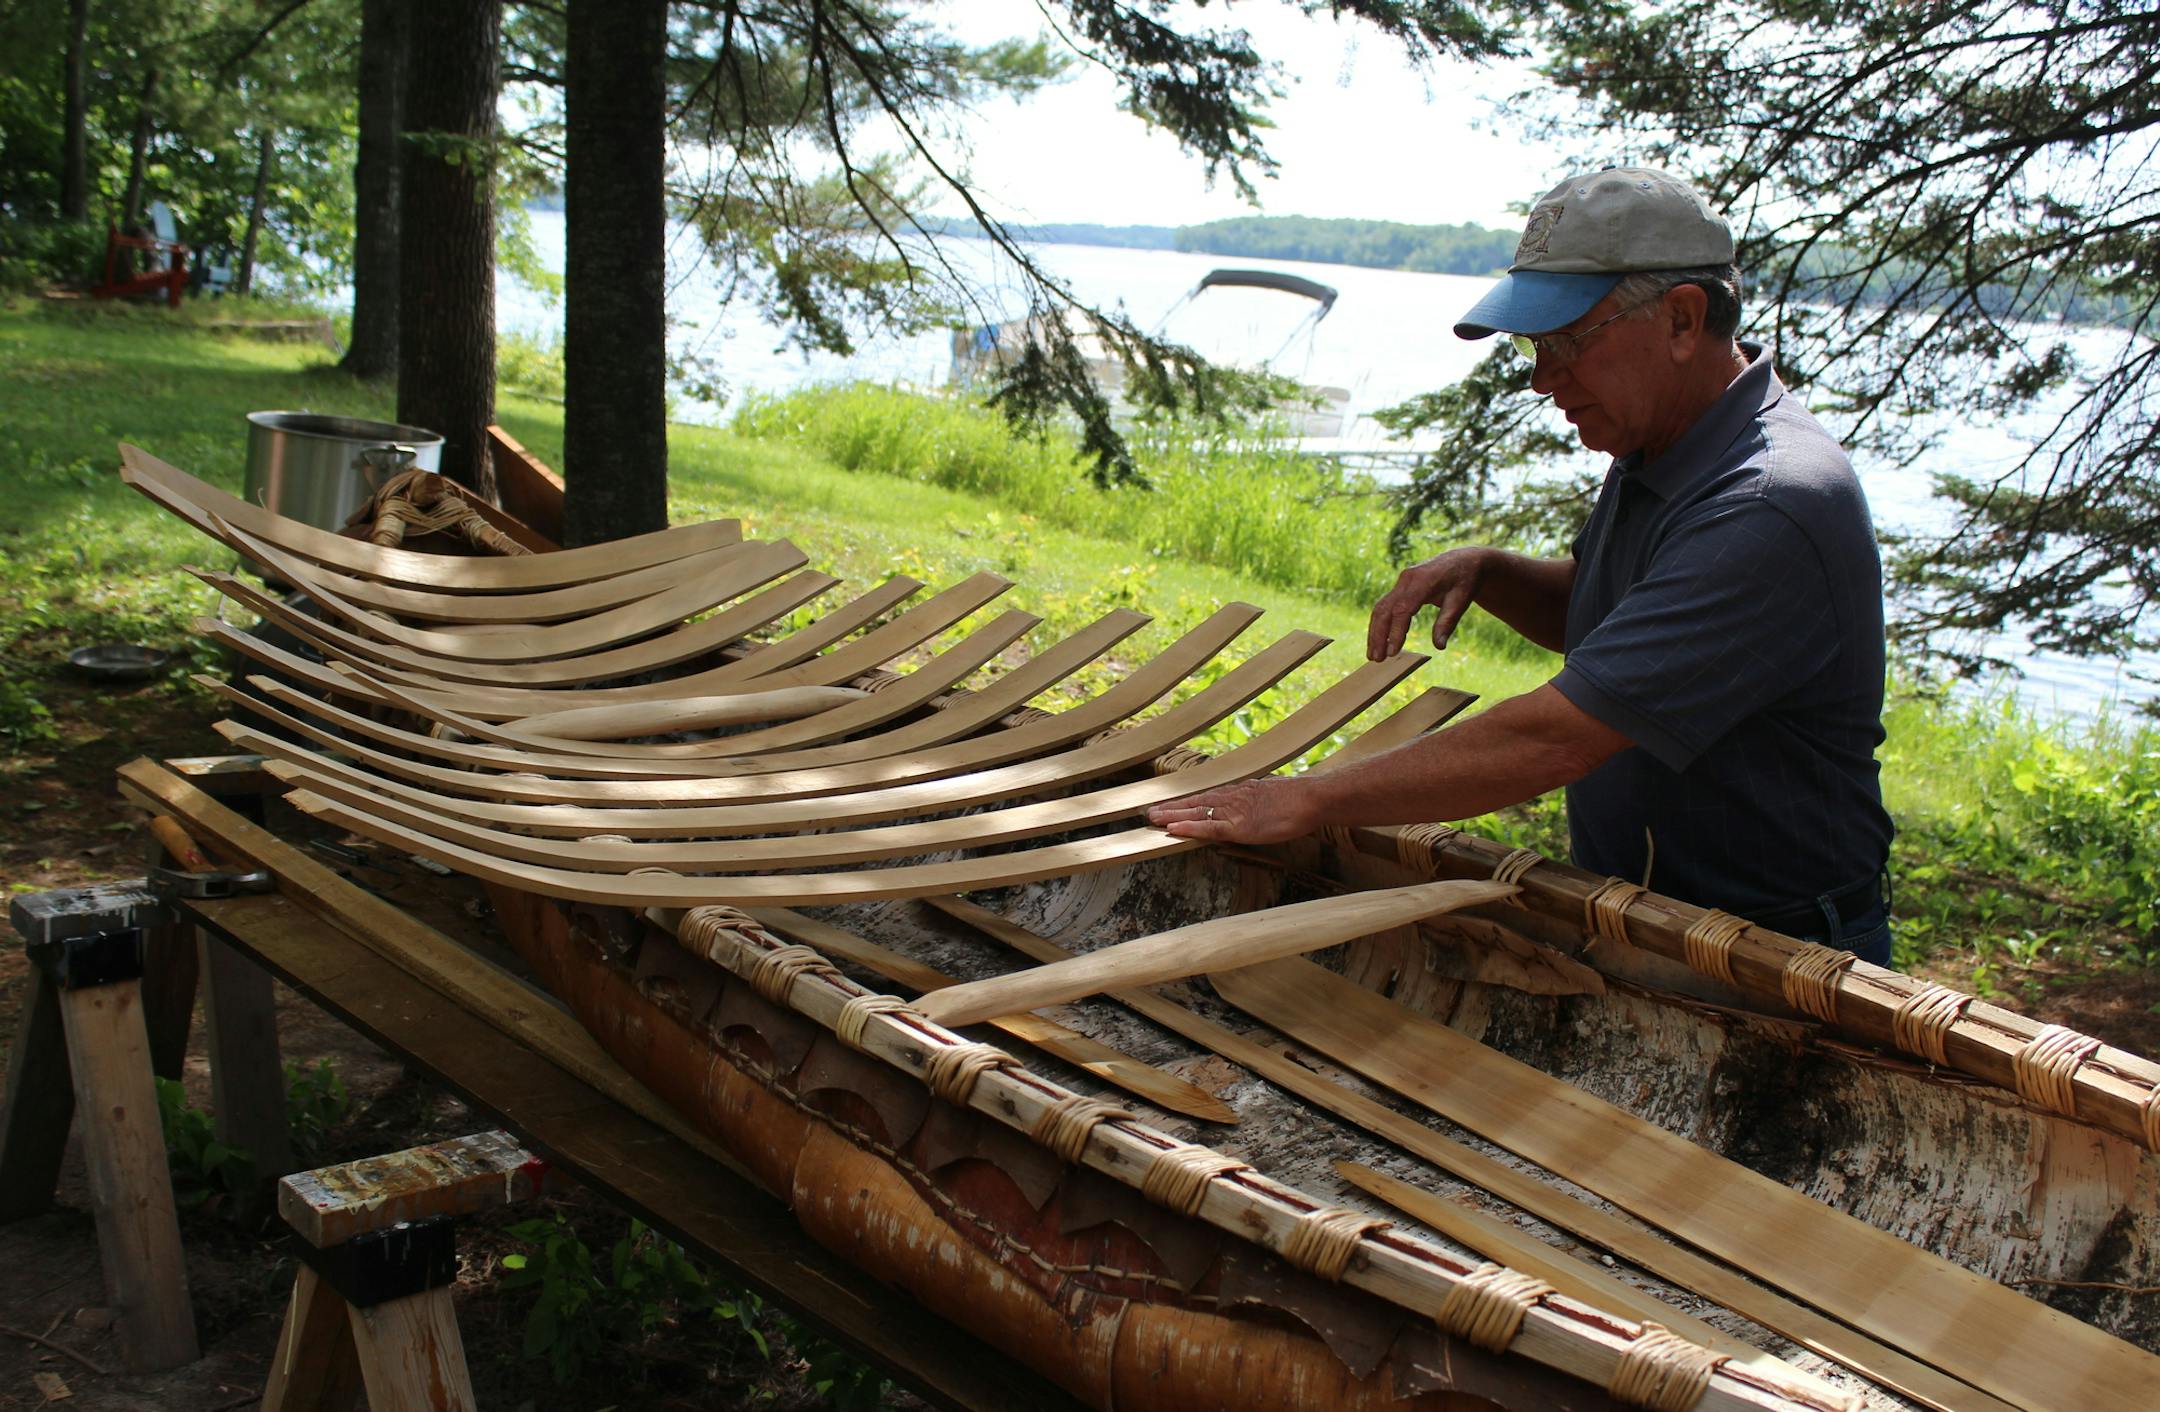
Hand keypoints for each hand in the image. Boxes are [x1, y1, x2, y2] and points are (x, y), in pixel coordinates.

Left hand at [1145, 777, 1320, 844]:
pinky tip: (1173, 829)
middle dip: (1174, 807)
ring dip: (1173, 815)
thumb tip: (1258, 809)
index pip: (1209, 796)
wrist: (1311, 799)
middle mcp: (1233, 798)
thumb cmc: (1300, 801)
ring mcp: (1234, 811)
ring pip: (1197, 812)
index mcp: (1242, 792)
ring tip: (1153, 818)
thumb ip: (1261, 804)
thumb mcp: (1274, 799)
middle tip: (1151, 811)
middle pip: (1197, 802)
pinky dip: (1189, 827)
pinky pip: (1208, 827)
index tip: (1174, 804)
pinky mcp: (1238, 826)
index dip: (1189, 802)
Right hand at [1367, 547, 1487, 660]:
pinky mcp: (1400, 587)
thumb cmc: (1464, 580)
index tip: (1392, 652)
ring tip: (1374, 654)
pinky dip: (1381, 623)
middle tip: (1376, 659)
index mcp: (1422, 581)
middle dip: (1378, 635)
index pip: (1402, 609)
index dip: (1395, 631)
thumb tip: (1439, 646)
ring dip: (1375, 631)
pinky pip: (1385, 605)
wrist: (1464, 560)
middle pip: (1385, 609)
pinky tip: (1382, 640)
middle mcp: (1406, 579)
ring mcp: (1401, 582)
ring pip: (1380, 608)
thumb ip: (1447, 623)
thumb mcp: (1461, 601)